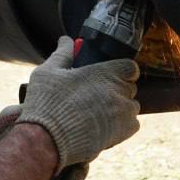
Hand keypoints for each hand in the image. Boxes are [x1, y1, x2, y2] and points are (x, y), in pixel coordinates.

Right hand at [16, 36, 139, 172]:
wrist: (47, 140)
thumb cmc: (47, 103)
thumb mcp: (48, 72)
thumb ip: (62, 53)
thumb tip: (66, 40)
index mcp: (104, 72)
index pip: (129, 66)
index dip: (121, 71)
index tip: (108, 76)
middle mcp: (118, 90)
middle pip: (129, 86)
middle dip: (116, 89)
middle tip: (96, 95)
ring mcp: (123, 112)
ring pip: (131, 106)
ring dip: (119, 107)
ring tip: (98, 113)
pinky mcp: (123, 132)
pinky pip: (132, 125)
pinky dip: (121, 125)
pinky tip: (102, 125)